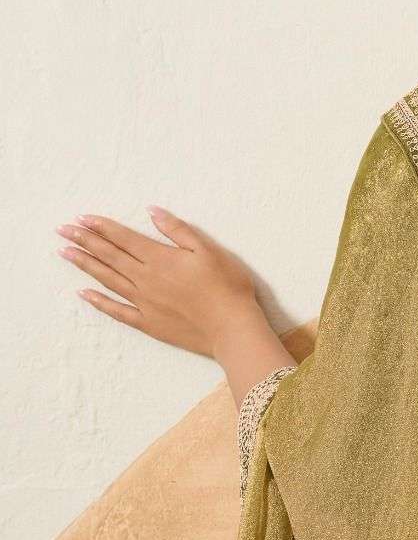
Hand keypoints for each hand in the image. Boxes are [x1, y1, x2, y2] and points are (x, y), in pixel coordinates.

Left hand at [55, 207, 259, 358]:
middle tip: (62, 230)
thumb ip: (177, 230)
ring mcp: (144, 302)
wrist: (232, 328)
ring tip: (65, 253)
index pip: (123, 238)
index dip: (101, 227)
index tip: (81, 218)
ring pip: (108, 280)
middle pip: (109, 256)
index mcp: (160, 258)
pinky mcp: (148, 323)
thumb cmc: (227, 287)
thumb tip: (152, 211)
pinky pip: (117, 311)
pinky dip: (99, 302)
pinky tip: (83, 293)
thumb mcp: (208, 250)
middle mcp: (146, 279)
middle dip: (84, 241)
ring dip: (85, 265)